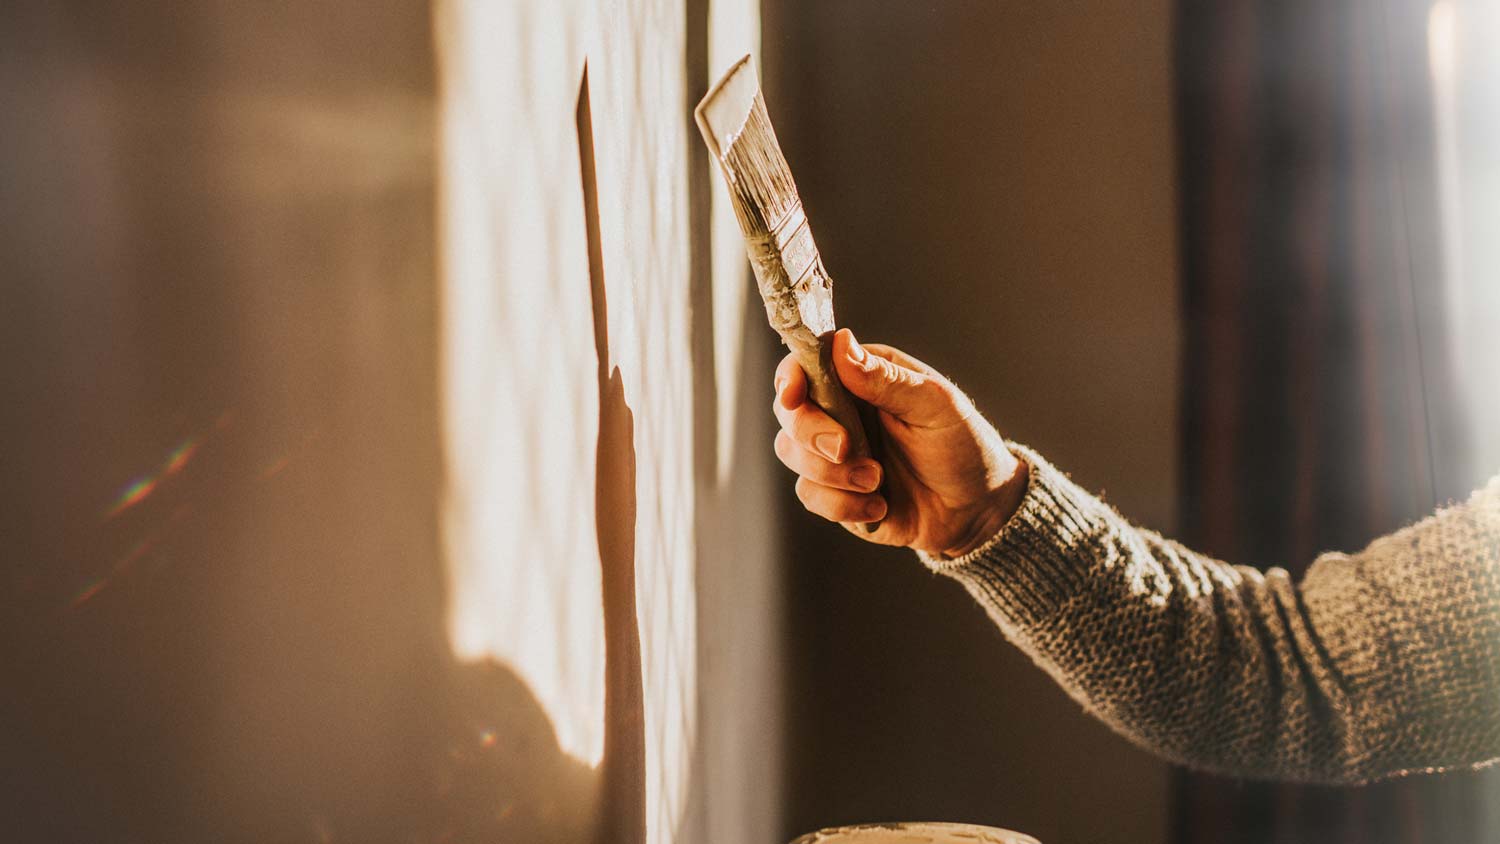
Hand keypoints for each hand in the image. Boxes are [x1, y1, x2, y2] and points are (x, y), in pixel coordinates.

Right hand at [773, 328, 1028, 557]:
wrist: (976, 510)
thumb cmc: (963, 445)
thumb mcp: (934, 405)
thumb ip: (885, 378)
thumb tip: (841, 343)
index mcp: (862, 377)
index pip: (807, 364)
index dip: (790, 377)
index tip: (793, 396)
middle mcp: (840, 411)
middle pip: (788, 411)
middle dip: (810, 433)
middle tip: (846, 449)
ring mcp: (833, 453)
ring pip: (791, 454)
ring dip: (832, 473)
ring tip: (877, 481)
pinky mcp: (834, 491)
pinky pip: (810, 495)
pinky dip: (842, 504)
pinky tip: (880, 505)